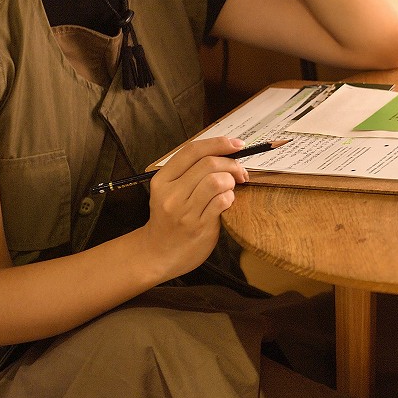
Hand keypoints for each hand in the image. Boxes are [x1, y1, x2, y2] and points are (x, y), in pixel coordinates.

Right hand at [140, 136, 247, 278]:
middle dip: (231, 163)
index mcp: (162, 180)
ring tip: (230, 188)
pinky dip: (230, 197)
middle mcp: (171, 194)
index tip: (237, 144)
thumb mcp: (169, 191)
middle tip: (239, 171)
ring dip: (231, 181)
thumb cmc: (168, 218)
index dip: (218, 143)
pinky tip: (227, 202)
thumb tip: (225, 152)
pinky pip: (222, 201)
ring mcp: (185, 211)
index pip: (192, 151)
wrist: (157, 254)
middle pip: (208, 164)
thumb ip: (190, 172)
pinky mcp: (199, 226)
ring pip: (217, 181)